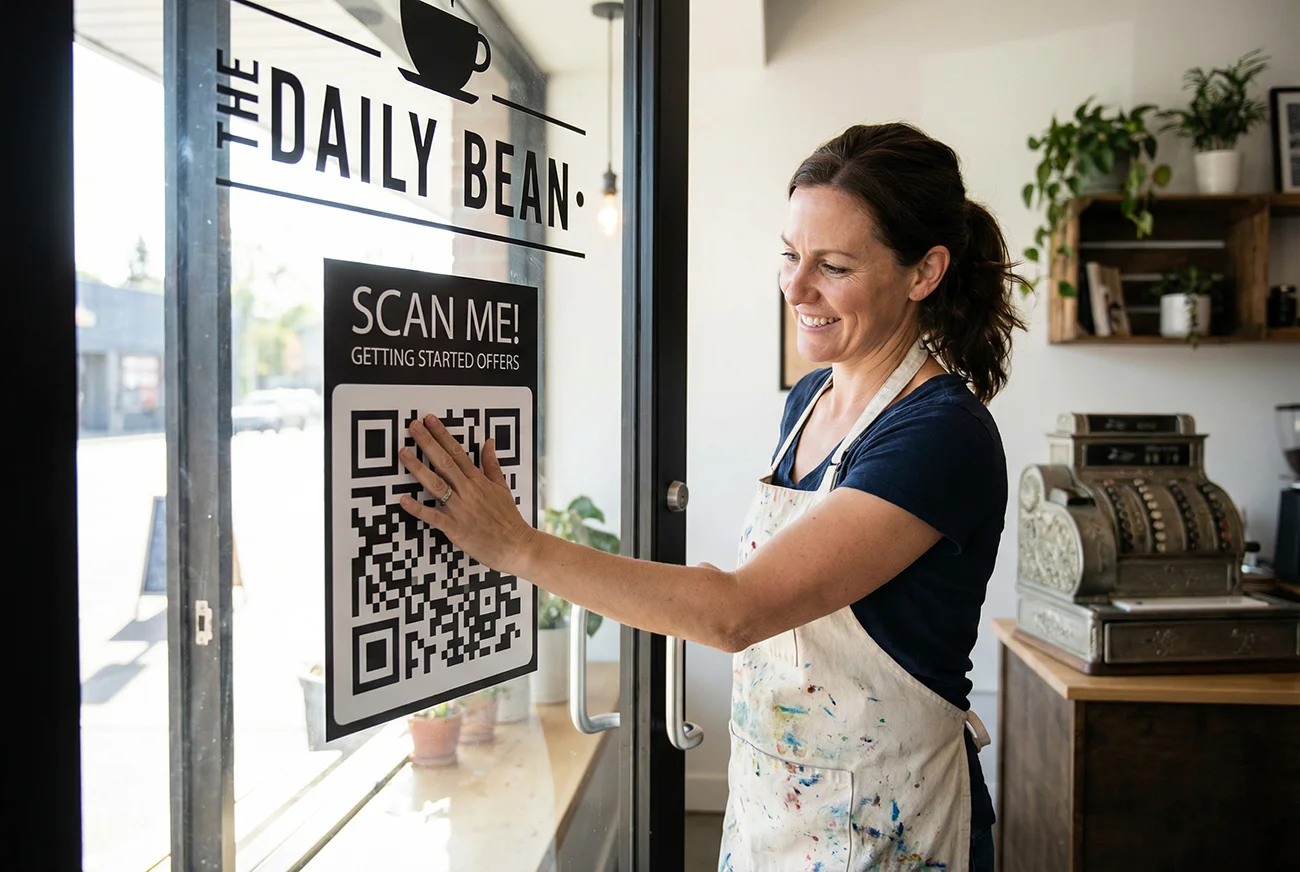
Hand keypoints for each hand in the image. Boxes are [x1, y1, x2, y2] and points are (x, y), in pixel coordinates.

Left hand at [397, 414, 536, 573]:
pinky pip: (433, 517)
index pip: (458, 452)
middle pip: (444, 462)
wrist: (516, 546)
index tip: (430, 421)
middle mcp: (468, 491)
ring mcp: (461, 509)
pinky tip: (403, 499)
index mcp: (478, 481)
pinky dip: (418, 509)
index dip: (442, 435)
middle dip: (427, 443)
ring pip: (436, 484)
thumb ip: (492, 464)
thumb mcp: (502, 487)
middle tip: (413, 426)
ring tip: (404, 453)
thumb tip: (488, 442)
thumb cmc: (508, 519)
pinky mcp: (455, 529)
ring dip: (418, 468)